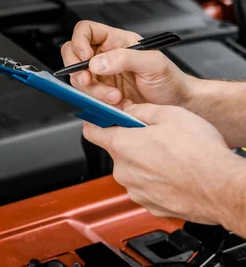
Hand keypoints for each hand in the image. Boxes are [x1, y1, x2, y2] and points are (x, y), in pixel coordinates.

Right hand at [61, 21, 194, 108]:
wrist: (178, 106)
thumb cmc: (171, 81)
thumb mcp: (152, 63)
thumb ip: (124, 58)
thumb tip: (96, 62)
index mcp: (117, 41)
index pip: (86, 31)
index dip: (79, 42)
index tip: (86, 57)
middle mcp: (106, 57)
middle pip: (74, 55)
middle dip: (77, 70)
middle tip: (88, 80)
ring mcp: (102, 77)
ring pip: (78, 79)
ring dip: (92, 90)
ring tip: (115, 97)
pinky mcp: (101, 95)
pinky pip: (87, 96)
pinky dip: (97, 102)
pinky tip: (115, 104)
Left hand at [83, 103, 244, 224]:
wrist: (223, 188)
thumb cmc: (201, 154)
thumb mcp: (171, 115)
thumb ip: (143, 110)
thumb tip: (130, 110)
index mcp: (123, 146)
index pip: (92, 132)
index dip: (95, 122)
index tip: (98, 118)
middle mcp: (124, 171)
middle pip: (117, 151)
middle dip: (132, 143)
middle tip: (155, 137)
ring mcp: (136, 191)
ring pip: (133, 171)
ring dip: (145, 163)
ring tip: (170, 157)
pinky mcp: (150, 205)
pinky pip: (146, 188)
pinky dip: (156, 181)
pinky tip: (174, 173)